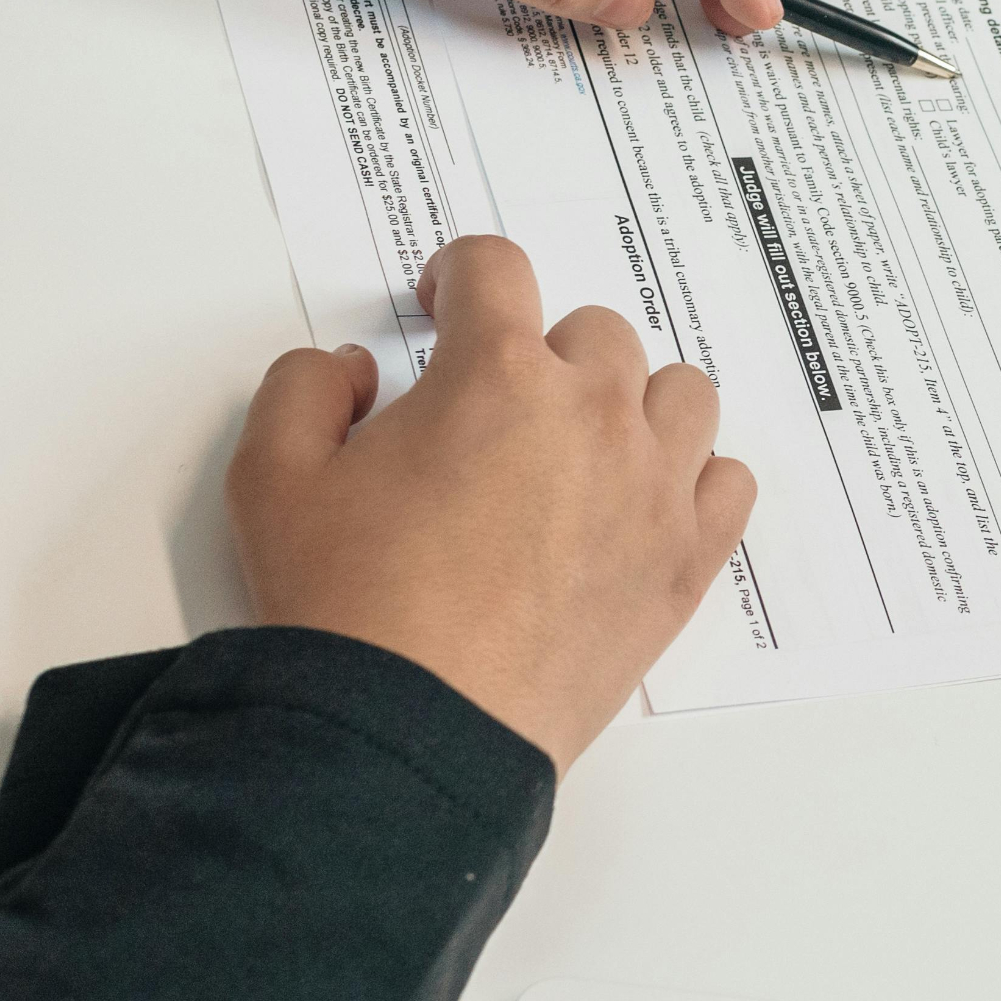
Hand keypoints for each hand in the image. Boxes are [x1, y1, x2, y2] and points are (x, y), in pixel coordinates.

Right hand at [225, 235, 755, 769]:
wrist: (411, 732)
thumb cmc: (347, 608)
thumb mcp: (272, 476)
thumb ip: (305, 387)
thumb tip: (355, 369)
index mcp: (498, 375)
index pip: (497, 269)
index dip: (459, 277)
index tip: (443, 307)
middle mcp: (593, 415)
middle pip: (595, 332)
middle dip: (540, 354)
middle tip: (496, 411)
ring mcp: (652, 488)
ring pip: (679, 393)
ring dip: (631, 402)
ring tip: (579, 449)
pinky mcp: (683, 563)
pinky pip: (727, 482)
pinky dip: (692, 479)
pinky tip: (641, 503)